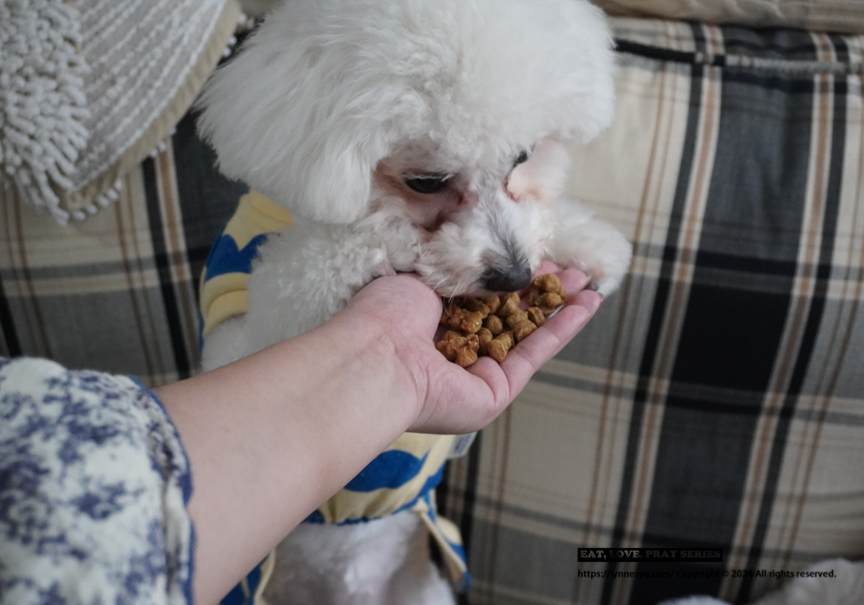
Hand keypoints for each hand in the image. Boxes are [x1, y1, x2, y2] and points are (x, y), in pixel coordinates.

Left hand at [341, 263, 602, 433]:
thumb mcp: (425, 275)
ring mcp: (476, 374)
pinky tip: (586, 305)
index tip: (536, 257)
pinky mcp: (494, 393)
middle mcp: (456, 350)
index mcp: (433, 322)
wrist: (377, 356)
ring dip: (560, 309)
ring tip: (589, 285)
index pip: (482, 298)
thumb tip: (490, 257)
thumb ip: (461, 269)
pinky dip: (562, 329)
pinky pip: (534, 356)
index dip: (511, 278)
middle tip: (571, 270)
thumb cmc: (386, 313)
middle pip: (509, 317)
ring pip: (527, 336)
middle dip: (542, 292)